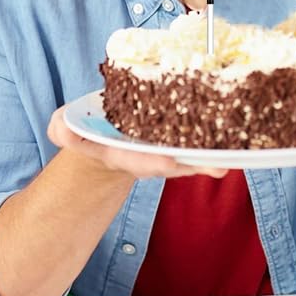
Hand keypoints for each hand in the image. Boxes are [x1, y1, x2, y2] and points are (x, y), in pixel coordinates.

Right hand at [46, 106, 227, 180]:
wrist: (105, 136)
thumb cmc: (88, 131)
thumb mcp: (68, 128)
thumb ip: (64, 130)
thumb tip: (62, 129)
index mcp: (119, 154)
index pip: (137, 161)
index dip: (153, 162)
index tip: (168, 161)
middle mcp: (145, 156)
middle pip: (172, 163)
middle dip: (193, 165)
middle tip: (216, 167)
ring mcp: (162, 150)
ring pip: (189, 157)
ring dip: (209, 159)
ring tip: (230, 161)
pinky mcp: (176, 139)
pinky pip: (195, 143)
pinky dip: (212, 144)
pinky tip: (233, 142)